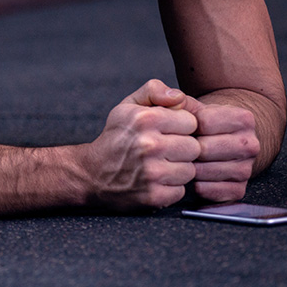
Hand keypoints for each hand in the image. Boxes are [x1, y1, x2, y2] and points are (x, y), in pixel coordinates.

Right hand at [84, 79, 200, 210]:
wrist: (91, 173)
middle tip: (163, 150)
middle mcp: (149, 145)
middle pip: (194, 147)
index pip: (191, 122)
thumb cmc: (116, 137)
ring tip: (159, 165)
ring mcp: (152, 172)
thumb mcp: (128, 106)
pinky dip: (170, 188)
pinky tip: (155, 180)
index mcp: (145, 119)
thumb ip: (154, 91)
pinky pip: (180, 191)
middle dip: (181, 148)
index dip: (180, 126)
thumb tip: (180, 96)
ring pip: (190, 171)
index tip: (167, 131)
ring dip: (177, 169)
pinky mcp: (153, 196)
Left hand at [184, 99, 259, 203]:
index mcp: (243, 119)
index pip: (204, 123)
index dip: (185, 125)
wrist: (220, 141)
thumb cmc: (200, 123)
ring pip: (206, 172)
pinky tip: (191, 175)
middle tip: (176, 146)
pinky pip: (209, 191)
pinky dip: (195, 185)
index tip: (181, 127)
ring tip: (182, 160)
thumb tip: (174, 99)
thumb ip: (178, 98)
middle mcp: (250, 144)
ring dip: (188, 167)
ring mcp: (246, 169)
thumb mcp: (191, 105)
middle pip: (204, 149)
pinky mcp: (238, 190)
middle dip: (185, 148)